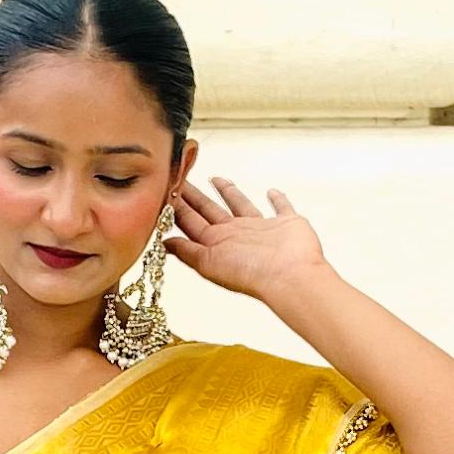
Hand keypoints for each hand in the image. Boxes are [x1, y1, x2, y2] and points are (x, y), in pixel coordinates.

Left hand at [169, 175, 325, 309]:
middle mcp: (237, 235)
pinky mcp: (286, 224)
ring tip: (216, 179)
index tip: (165, 188)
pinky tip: (271, 191)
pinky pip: (281, 207)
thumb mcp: (208, 262)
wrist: (290, 277)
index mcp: (217, 243)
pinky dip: (278, 199)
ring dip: (229, 193)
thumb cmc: (252, 274)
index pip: (191, 221)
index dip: (177, 206)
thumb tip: (163, 243)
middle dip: (195, 196)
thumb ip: (187, 251)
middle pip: (210, 210)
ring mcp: (262, 229)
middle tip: (182, 176)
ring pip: (240, 205)